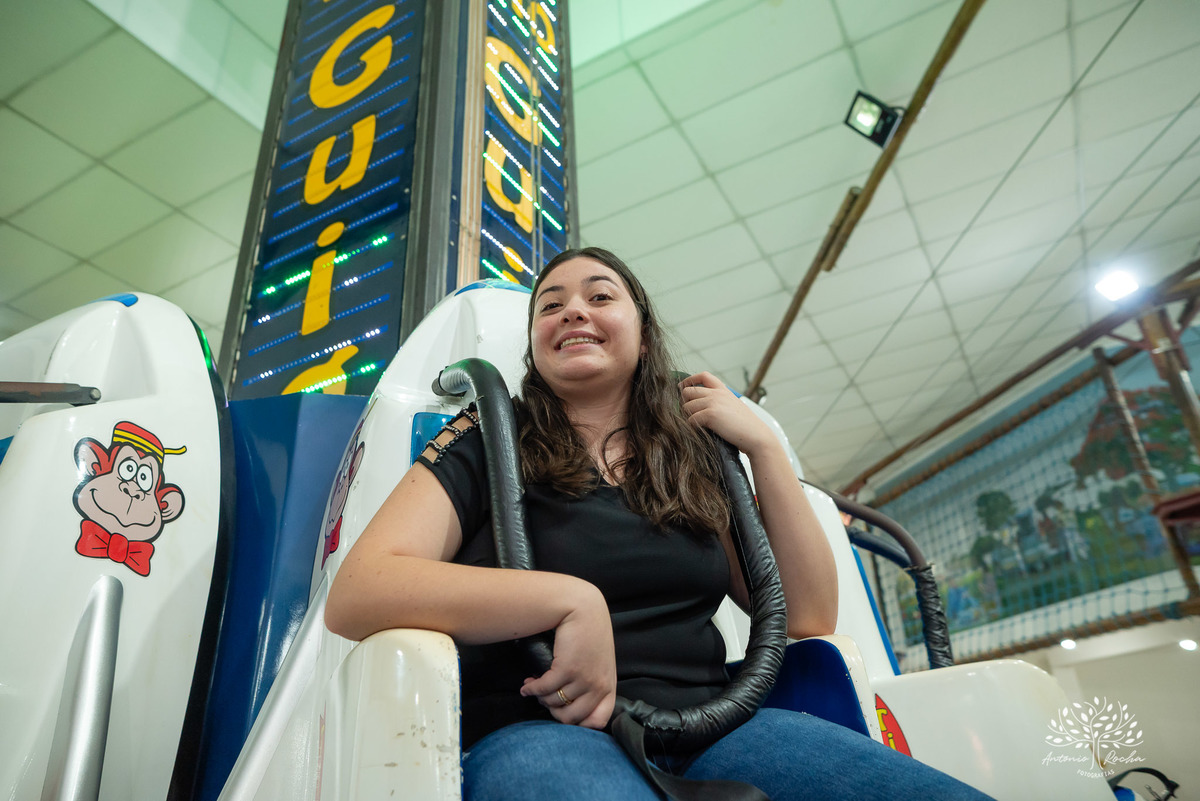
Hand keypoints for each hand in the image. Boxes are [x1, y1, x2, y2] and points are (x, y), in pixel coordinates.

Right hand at [520, 583, 616, 728]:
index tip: (563, 714)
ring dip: (540, 698)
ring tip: (534, 687)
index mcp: (608, 687)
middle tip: (545, 701)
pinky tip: (527, 685)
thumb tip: (569, 704)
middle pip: (571, 719)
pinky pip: (544, 689)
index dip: (578, 725)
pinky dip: (532, 689)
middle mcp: (598, 687)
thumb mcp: (599, 664)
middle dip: (553, 713)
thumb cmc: (590, 635)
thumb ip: (592, 684)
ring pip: (554, 703)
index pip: (598, 722)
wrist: (584, 609)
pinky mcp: (567, 669)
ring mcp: (584, 679)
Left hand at [679, 371, 773, 455]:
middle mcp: (717, 393)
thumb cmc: (745, 426)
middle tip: (689, 414)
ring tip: (696, 425)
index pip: (703, 375)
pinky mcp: (710, 414)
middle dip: (684, 402)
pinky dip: (692, 427)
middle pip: (688, 391)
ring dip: (688, 417)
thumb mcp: (733, 406)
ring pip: (686, 407)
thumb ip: (719, 401)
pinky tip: (699, 431)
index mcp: (723, 390)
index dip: (689, 380)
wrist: (756, 436)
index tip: (682, 386)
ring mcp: (713, 402)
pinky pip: (691, 420)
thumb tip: (700, 406)